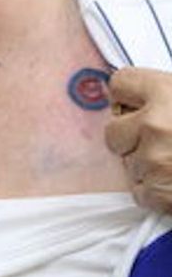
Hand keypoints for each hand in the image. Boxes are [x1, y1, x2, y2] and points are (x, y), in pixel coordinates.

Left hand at [105, 67, 171, 212]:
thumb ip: (160, 96)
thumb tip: (124, 95)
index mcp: (164, 91)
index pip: (117, 83)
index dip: (130, 96)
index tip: (140, 104)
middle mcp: (154, 123)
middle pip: (112, 129)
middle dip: (131, 137)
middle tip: (162, 142)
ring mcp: (155, 159)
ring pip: (126, 163)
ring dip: (147, 167)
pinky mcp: (161, 192)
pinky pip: (139, 191)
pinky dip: (156, 193)